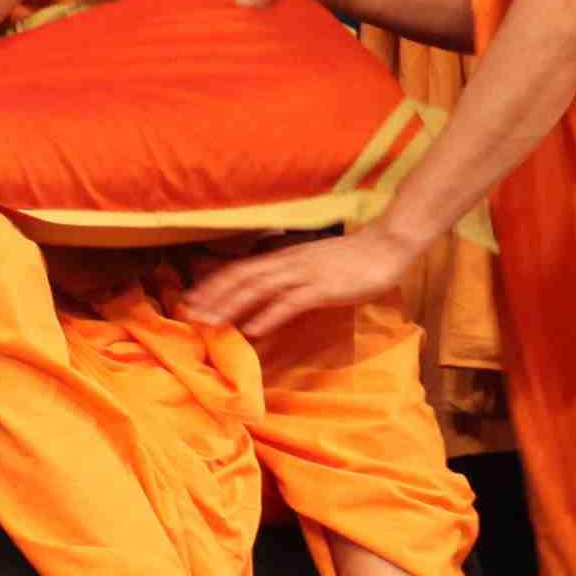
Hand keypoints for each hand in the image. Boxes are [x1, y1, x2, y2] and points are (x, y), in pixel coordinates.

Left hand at [183, 225, 415, 345]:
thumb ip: (290, 274)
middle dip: (213, 297)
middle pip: (242, 277)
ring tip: (211, 323)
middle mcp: (288, 262)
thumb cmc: (353, 258)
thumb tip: (268, 293)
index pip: (240, 269)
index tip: (191, 301)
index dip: (213, 285)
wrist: (387, 246)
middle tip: (188, 315)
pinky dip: (270, 315)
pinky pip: (291, 302)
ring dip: (233, 306)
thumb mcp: (314, 263)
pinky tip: (255, 329)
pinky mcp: (324, 287)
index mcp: (284, 257)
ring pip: (260, 288)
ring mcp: (305, 273)